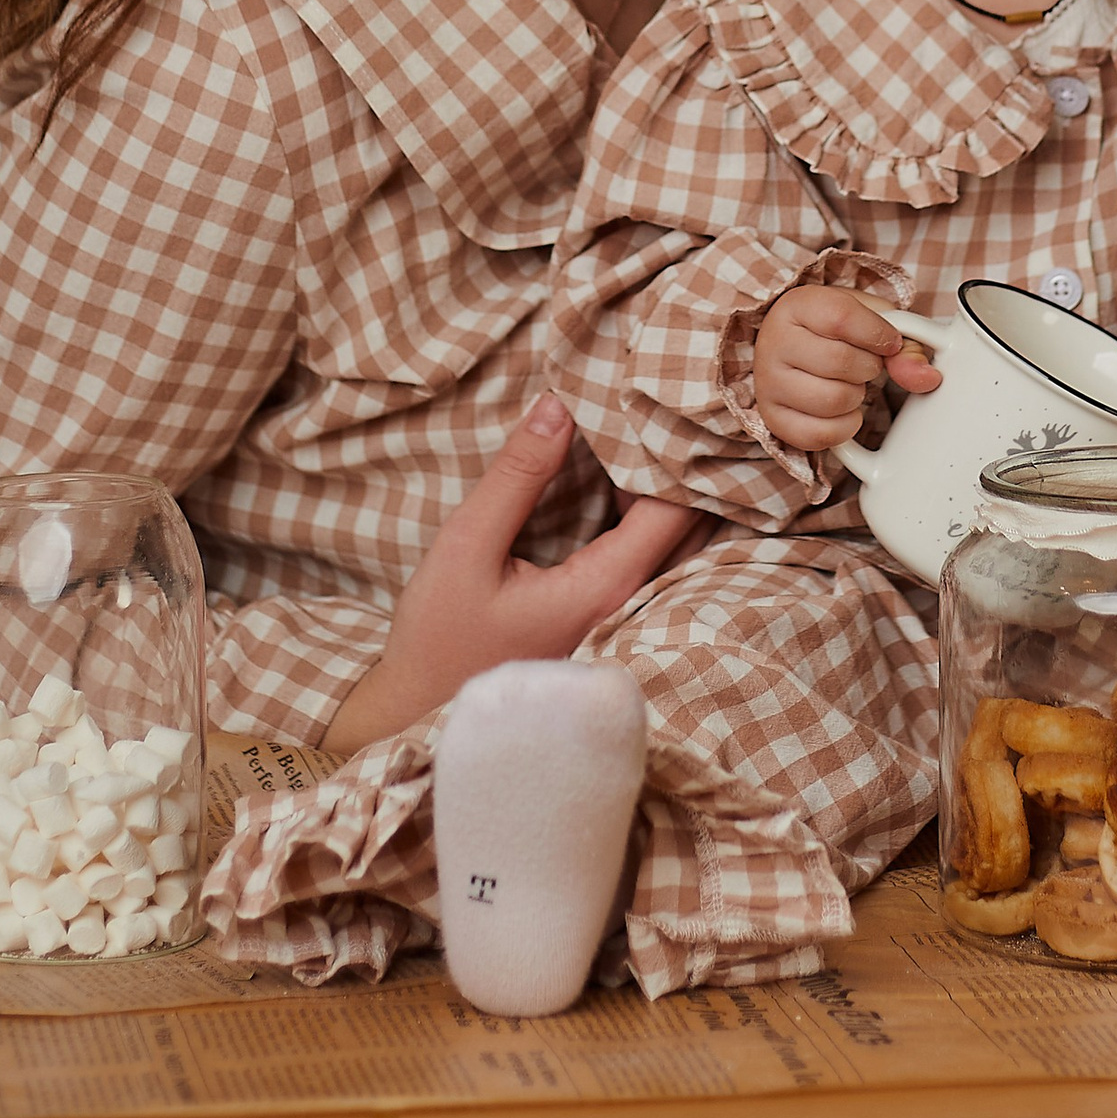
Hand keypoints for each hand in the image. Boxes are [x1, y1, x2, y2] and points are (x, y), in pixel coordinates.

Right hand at [321, 398, 699, 760]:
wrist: (424, 717)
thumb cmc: (439, 641)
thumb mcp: (468, 546)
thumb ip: (517, 477)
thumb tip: (559, 406)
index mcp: (607, 587)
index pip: (675, 506)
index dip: (672, 449)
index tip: (652, 400)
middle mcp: (633, 606)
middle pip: (692, 524)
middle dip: (682, 465)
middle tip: (659, 407)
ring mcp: (626, 618)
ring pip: (678, 544)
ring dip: (669, 490)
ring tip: (646, 432)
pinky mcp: (608, 619)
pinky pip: (653, 558)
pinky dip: (651, 516)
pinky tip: (625, 480)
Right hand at [751, 287, 942, 453]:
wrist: (799, 349)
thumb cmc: (839, 330)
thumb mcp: (872, 320)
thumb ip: (905, 344)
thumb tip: (927, 378)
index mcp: (797, 305)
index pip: (843, 317)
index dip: (878, 334)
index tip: (888, 342)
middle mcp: (773, 342)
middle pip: (840, 362)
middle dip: (869, 367)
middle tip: (865, 364)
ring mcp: (768, 383)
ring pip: (833, 400)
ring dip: (857, 396)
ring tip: (850, 384)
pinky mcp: (774, 419)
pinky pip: (822, 435)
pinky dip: (846, 426)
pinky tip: (843, 410)